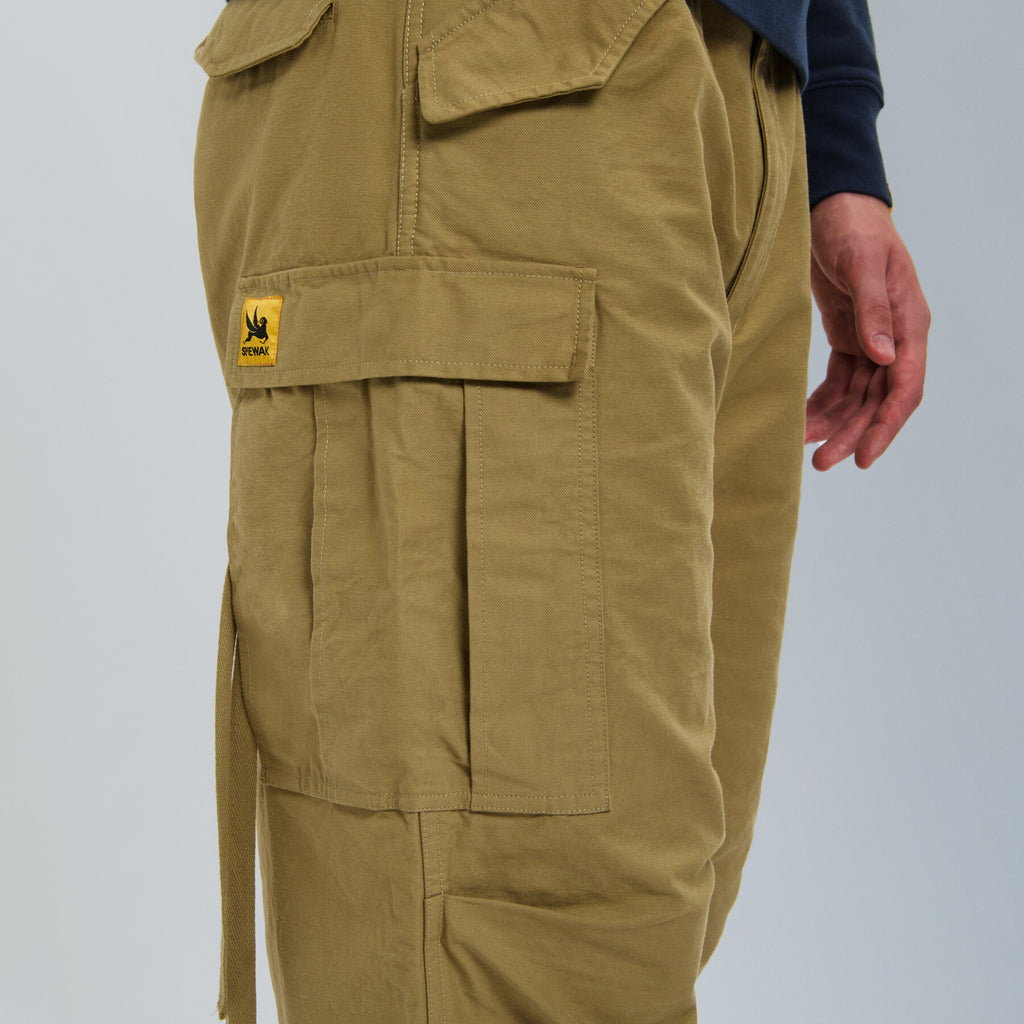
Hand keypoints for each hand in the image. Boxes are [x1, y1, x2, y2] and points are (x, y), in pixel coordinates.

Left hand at [805, 192, 929, 470]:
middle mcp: (895, 338)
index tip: (864, 457)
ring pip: (857, 398)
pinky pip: (840, 382)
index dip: (886, 426)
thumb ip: (873, 311)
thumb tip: (885, 357)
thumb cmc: (855, 229)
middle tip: (823, 464)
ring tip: (805, 448)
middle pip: (878, 401)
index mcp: (909, 324)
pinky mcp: (848, 338)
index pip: (904, 387)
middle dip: (852, 434)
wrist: (834, 208)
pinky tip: (803, 421)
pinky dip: (822, 403)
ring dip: (834, 424)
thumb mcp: (864, 265)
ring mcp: (872, 340)